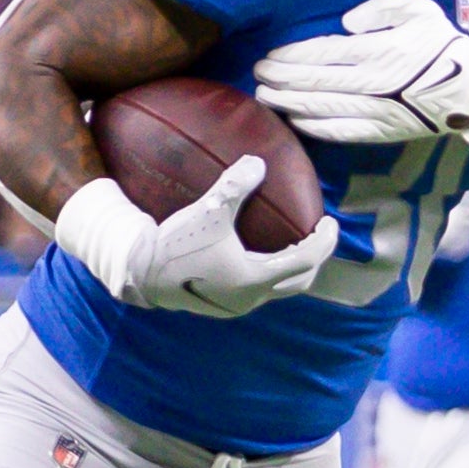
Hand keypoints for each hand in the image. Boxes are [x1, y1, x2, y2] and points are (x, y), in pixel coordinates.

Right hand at [53, 169, 338, 316]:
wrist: (139, 273)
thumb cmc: (175, 244)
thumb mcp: (207, 211)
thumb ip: (234, 186)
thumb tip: (258, 162)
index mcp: (255, 278)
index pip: (306, 260)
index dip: (324, 241)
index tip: (329, 222)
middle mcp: (251, 297)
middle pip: (299, 281)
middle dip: (314, 259)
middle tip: (317, 234)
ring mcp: (236, 305)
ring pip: (278, 288)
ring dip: (290, 267)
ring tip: (292, 242)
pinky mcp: (223, 304)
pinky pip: (258, 288)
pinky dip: (269, 271)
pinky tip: (258, 252)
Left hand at [252, 0, 468, 142]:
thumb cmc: (442, 43)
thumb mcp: (416, 10)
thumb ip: (379, 9)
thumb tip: (346, 24)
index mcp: (378, 50)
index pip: (323, 53)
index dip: (292, 56)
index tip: (270, 57)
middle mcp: (372, 82)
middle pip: (315, 81)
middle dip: (281, 79)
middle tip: (256, 75)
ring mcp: (376, 110)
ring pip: (322, 107)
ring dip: (289, 103)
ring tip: (265, 98)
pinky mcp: (383, 131)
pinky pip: (343, 131)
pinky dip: (316, 128)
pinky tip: (296, 122)